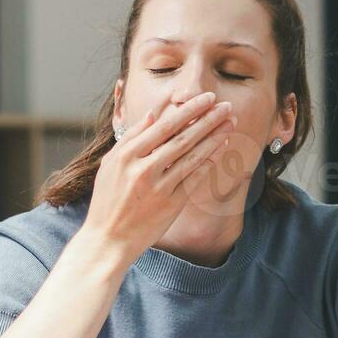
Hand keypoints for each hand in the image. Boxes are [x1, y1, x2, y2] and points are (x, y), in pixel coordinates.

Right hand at [80, 91, 234, 261]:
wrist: (108, 239)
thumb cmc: (107, 200)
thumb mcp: (110, 165)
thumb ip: (130, 138)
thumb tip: (153, 114)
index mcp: (126, 155)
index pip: (163, 125)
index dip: (187, 110)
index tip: (205, 98)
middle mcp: (142, 168)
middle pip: (181, 137)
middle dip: (206, 118)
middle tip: (225, 105)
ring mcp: (159, 186)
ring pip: (191, 155)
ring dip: (214, 136)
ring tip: (230, 122)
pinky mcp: (171, 203)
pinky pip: (194, 177)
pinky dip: (209, 160)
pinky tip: (222, 147)